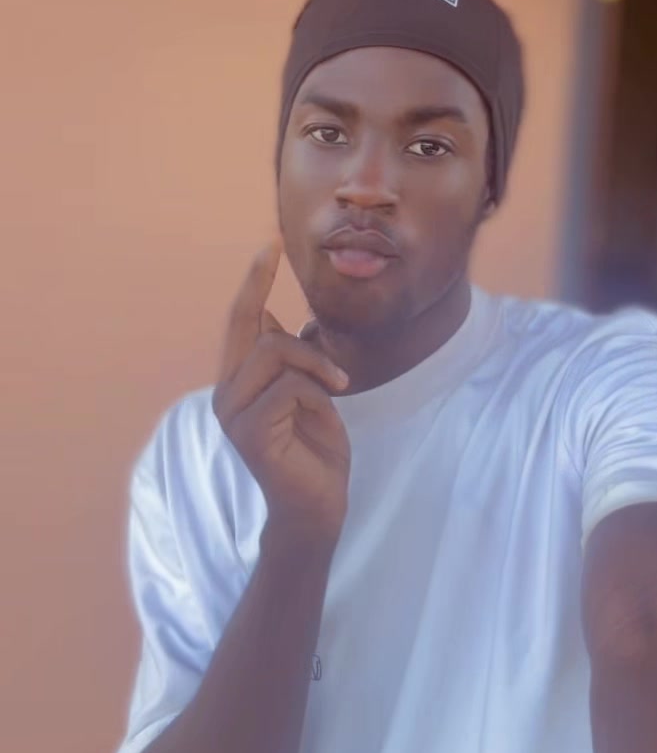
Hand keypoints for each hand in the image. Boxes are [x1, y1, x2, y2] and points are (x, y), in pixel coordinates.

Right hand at [212, 243, 351, 545]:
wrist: (319, 507)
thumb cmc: (315, 448)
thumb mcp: (306, 391)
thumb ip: (284, 357)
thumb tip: (267, 312)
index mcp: (238, 380)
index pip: (241, 319)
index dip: (254, 281)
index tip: (270, 245)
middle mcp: (225, 392)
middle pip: (252, 326)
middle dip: (279, 311)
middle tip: (318, 335)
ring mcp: (232, 412)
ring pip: (275, 351)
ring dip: (316, 366)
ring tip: (336, 392)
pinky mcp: (248, 430)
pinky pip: (289, 385)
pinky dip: (316, 393)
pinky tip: (324, 415)